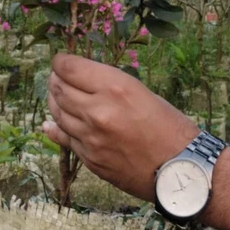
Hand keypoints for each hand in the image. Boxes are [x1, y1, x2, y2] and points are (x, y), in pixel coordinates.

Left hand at [44, 52, 198, 200]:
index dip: (60, 61)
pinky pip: (64, 139)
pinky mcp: (90, 159)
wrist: (180, 169)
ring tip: (56, 94)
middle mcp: (98, 111)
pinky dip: (54, 127)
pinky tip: (49, 123)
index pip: (70, 68)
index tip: (60, 60)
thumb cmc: (170, 125)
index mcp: (115, 87)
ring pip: (57, 113)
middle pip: (60, 89)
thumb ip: (110, 86)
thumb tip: (84, 79)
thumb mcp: (141, 92)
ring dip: (54, 101)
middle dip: (55, 79)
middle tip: (56, 76)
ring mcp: (91, 138)